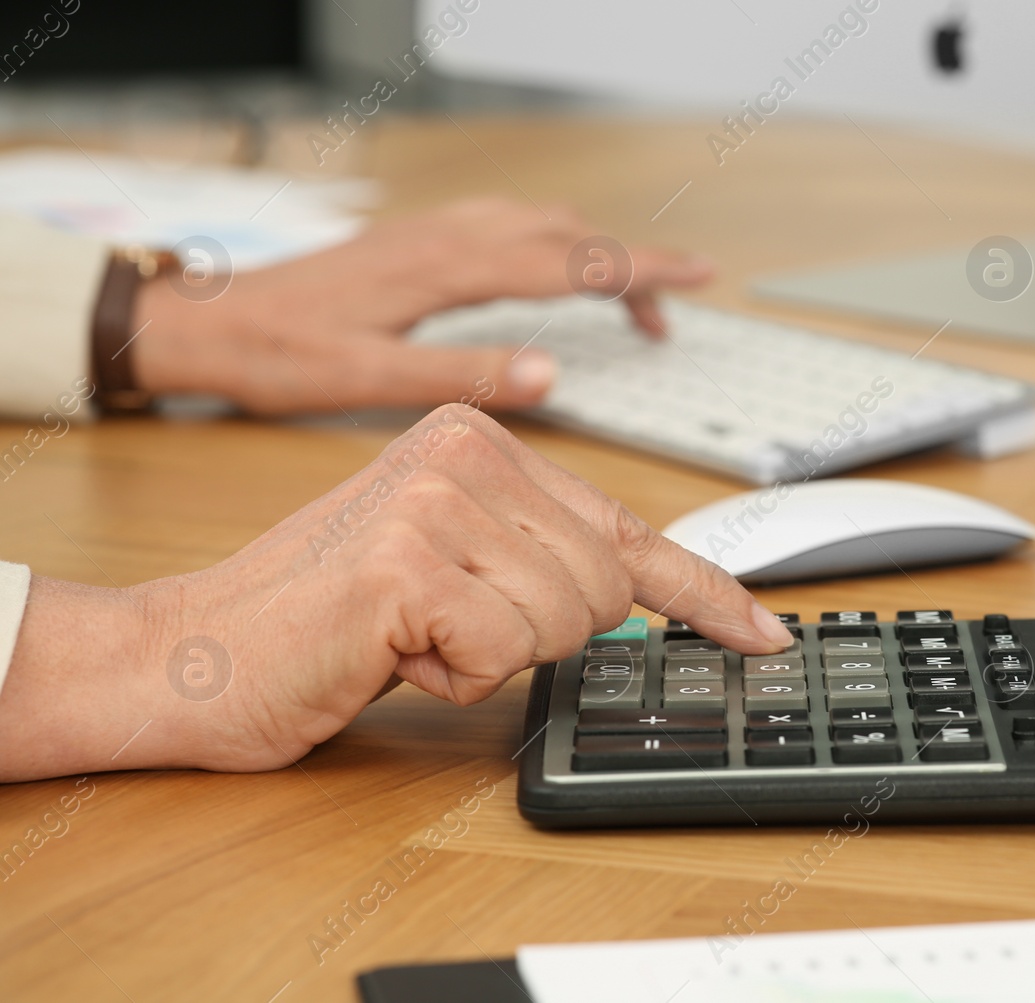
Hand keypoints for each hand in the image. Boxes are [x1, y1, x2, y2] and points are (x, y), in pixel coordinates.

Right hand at [0, 406, 791, 779]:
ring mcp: (435, 499)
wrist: (191, 653)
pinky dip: (454, 680)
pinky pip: (505, 655)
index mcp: (480, 436)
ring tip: (411, 634)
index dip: (703, 592)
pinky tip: (391, 652)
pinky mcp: (406, 563)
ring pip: (566, 623)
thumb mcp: (450, 562)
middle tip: (447, 628)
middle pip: (606, 587)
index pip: (627, 526)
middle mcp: (463, 448)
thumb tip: (646, 598)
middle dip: (540, 636)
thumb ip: (541, 556)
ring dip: (493, 659)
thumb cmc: (323, 618)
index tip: (760, 630)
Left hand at [127, 197, 713, 414]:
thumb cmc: (281, 355)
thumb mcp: (370, 380)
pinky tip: (550, 267)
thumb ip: (465, 375)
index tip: (697, 274)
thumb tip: (550, 373)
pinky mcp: (416, 239)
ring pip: (537, 222)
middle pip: (565, 233)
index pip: (567, 261)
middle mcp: (444, 238)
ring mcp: (430, 232)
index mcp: (445, 269)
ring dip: (592, 251)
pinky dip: (551, 241)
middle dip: (633, 261)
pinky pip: (506, 223)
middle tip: (683, 298)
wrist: (206, 321)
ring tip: (630, 295)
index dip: (640, 270)